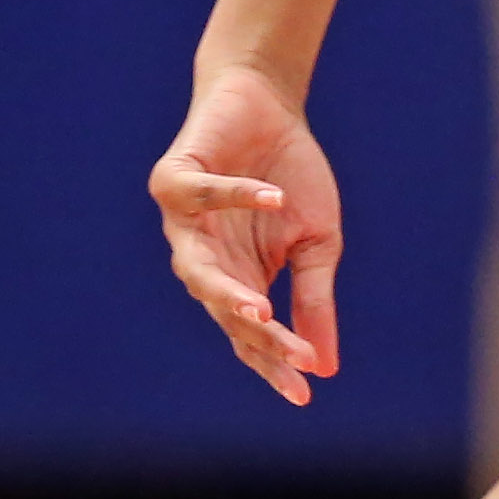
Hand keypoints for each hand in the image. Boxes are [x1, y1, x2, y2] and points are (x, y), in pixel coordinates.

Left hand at [152, 63, 343, 403]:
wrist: (266, 107)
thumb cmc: (291, 177)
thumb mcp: (316, 242)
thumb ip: (313, 298)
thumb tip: (325, 364)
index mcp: (237, 281)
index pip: (249, 336)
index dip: (274, 364)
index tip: (305, 392)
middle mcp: (202, 262)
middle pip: (224, 312)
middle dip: (259, 337)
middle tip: (292, 357)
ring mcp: (182, 224)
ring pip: (197, 269)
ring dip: (228, 292)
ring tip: (261, 312)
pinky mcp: (172, 180)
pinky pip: (203, 195)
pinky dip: (238, 197)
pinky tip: (274, 198)